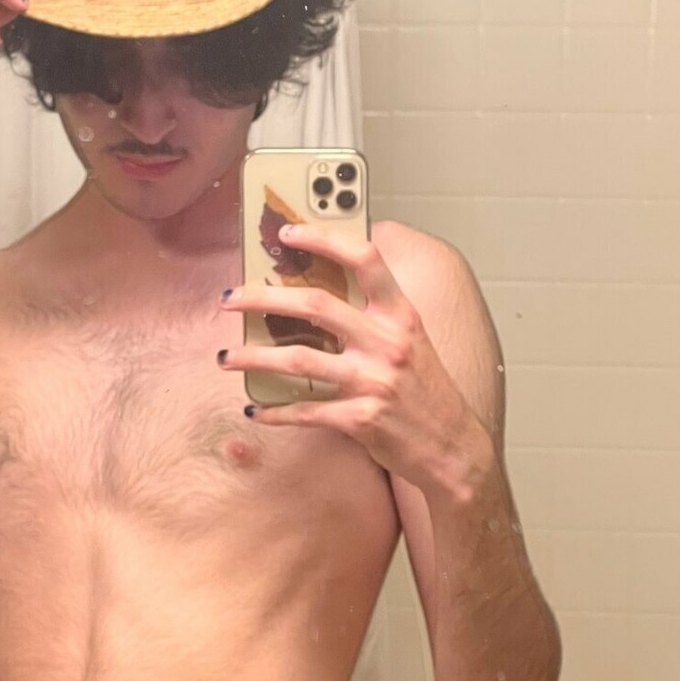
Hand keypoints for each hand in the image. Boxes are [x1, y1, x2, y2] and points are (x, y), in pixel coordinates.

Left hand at [218, 223, 482, 488]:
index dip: (324, 239)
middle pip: (314, 306)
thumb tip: (319, 294)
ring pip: (297, 360)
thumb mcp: (411, 340)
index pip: (365, 259)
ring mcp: (373, 381)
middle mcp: (388, 342)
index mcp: (401, 315)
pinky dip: (274, 412)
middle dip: (262, 298)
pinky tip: (255, 410)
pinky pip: (305, 411)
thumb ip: (375, 315)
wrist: (452, 447)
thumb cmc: (426, 391)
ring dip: (253, 357)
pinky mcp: (361, 419)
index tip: (287, 233)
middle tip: (230, 298)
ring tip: (227, 357)